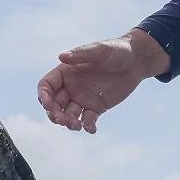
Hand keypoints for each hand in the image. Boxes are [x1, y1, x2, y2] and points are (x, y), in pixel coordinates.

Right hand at [37, 28, 169, 133]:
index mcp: (66, 72)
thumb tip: (61, 56)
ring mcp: (83, 98)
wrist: (136, 61)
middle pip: (55, 104)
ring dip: (68, 122)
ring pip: (68, 114)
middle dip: (54, 114)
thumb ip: (81, 54)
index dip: (43, 95)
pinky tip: (91, 129)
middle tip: (62, 120)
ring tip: (76, 125)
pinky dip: (87, 126)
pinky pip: (88, 120)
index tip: (47, 104)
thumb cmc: (116, 50)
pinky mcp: (96, 108)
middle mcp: (71, 87)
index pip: (47, 85)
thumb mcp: (99, 50)